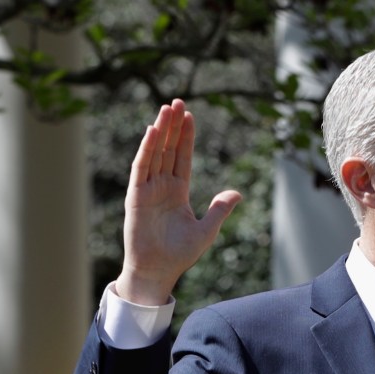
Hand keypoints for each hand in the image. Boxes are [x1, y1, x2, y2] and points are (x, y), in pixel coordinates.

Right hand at [115, 99, 241, 304]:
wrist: (158, 271)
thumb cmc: (180, 254)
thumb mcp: (207, 229)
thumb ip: (220, 209)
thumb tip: (238, 193)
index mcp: (178, 191)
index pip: (182, 157)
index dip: (186, 137)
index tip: (190, 115)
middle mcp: (162, 186)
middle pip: (168, 149)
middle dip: (173, 126)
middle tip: (178, 101)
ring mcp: (148, 190)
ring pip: (155, 153)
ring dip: (160, 131)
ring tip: (167, 108)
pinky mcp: (136, 197)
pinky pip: (141, 169)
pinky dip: (146, 150)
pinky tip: (152, 132)